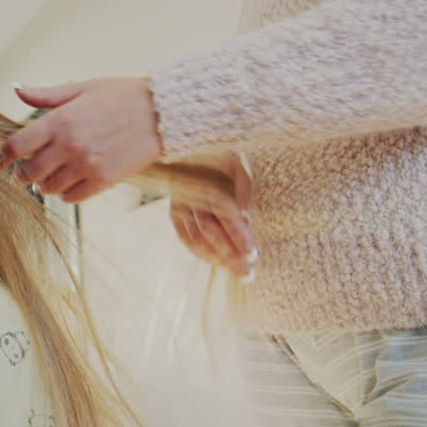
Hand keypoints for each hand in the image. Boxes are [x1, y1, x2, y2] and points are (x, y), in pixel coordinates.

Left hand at [0, 77, 163, 202]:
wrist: (162, 112)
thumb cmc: (121, 96)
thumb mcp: (82, 88)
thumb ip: (46, 95)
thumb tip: (17, 89)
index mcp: (60, 120)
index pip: (15, 146)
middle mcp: (70, 145)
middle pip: (28, 172)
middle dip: (19, 177)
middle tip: (20, 176)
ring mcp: (86, 165)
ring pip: (48, 188)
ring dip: (43, 185)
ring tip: (48, 177)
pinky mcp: (103, 181)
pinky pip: (71, 197)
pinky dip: (65, 193)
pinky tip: (68, 183)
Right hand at [168, 154, 257, 281]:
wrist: (187, 152)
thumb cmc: (220, 162)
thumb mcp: (237, 169)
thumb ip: (242, 192)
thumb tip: (244, 219)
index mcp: (211, 183)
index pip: (226, 215)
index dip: (239, 236)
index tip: (252, 255)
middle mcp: (192, 198)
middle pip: (211, 233)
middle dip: (230, 256)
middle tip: (248, 274)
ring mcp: (180, 207)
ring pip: (196, 239)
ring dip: (217, 259)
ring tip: (236, 271)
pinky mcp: (174, 213)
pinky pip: (185, 238)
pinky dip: (200, 253)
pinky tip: (216, 262)